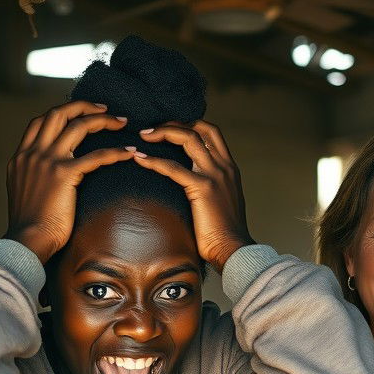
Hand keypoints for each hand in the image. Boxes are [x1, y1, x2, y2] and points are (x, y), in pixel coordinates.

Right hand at [5, 102, 134, 262]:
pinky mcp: (64, 174)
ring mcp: (48, 160)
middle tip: (105, 109)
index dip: (62, 112)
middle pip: (59, 113)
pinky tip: (129, 152)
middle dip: (83, 106)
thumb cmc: (29, 227)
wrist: (27, 240)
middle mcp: (33, 153)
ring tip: (121, 123)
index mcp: (22, 156)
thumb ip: (32, 176)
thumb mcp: (23, 193)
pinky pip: (95, 156)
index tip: (80, 113)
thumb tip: (45, 175)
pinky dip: (115, 152)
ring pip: (78, 125)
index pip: (40, 121)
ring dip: (103, 120)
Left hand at [133, 120, 253, 270]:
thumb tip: (194, 189)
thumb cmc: (225, 235)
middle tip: (152, 130)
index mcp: (230, 169)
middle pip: (199, 128)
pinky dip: (154, 161)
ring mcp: (215, 175)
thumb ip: (213, 189)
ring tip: (144, 136)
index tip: (170, 130)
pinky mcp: (202, 188)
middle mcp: (224, 166)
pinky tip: (140, 159)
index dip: (190, 125)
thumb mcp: (223, 203)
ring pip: (188, 138)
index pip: (211, 133)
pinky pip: (173, 167)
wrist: (234, 250)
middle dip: (174, 123)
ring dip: (163, 132)